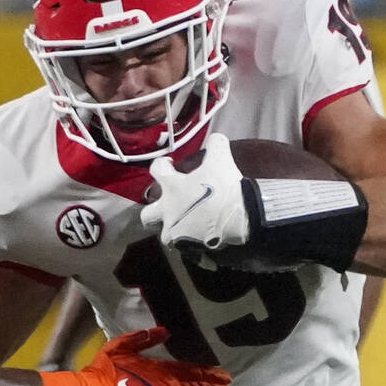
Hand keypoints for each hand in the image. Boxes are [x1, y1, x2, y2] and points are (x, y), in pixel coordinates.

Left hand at [140, 133, 248, 250]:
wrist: (238, 215)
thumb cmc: (224, 186)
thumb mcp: (222, 159)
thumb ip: (216, 145)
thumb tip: (217, 137)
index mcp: (172, 188)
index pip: (156, 171)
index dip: (161, 165)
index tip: (168, 164)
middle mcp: (168, 211)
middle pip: (147, 215)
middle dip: (154, 211)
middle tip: (167, 206)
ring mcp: (176, 231)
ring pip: (164, 235)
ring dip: (172, 230)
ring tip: (185, 227)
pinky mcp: (189, 246)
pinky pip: (185, 247)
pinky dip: (191, 243)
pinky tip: (200, 238)